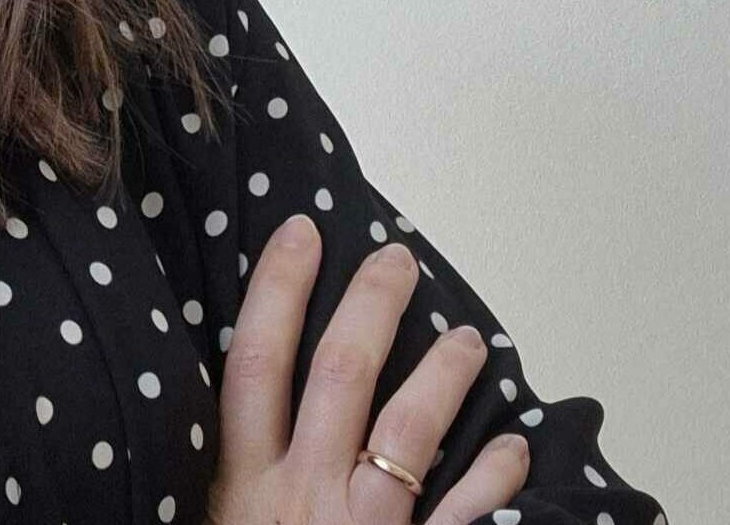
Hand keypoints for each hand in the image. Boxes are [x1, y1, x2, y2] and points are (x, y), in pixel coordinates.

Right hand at [203, 213, 531, 524]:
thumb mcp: (216, 523)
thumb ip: (225, 474)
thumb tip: (242, 394)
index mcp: (244, 481)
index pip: (256, 361)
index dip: (279, 289)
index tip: (302, 232)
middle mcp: (304, 495)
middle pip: (339, 376)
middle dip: (370, 307)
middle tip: (397, 260)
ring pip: (407, 434)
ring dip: (442, 377)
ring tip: (470, 340)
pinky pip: (462, 516)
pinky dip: (492, 478)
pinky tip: (513, 446)